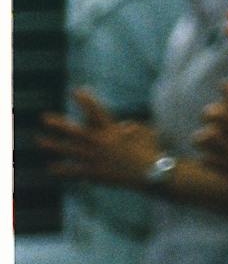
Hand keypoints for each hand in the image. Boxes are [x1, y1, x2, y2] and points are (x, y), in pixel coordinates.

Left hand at [38, 88, 163, 187]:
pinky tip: (49, 168)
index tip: (76, 90)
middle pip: (74, 131)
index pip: (96, 111)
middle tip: (44, 118)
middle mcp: (100, 142)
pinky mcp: (94, 173)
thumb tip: (122, 126)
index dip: (86, 100)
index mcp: (112, 130)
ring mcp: (95, 158)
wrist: (151, 173)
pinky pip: (73, 171)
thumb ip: (132, 126)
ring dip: (52, 145)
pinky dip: (61, 170)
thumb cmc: (151, 149)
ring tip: (39, 140)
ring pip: (68, 150)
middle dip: (59, 124)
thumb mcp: (144, 131)